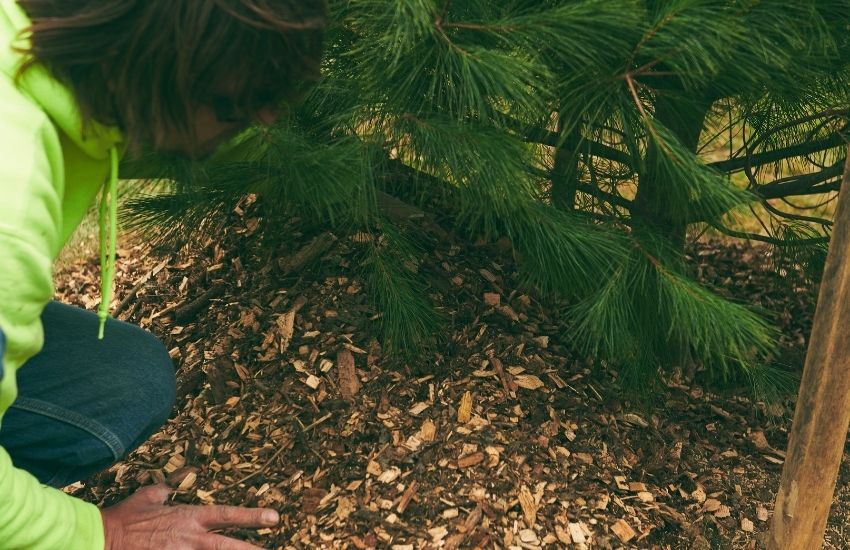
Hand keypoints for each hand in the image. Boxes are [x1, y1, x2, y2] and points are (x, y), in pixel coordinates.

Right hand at [100, 484, 278, 549]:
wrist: (101, 538)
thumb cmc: (124, 517)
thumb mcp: (148, 497)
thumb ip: (165, 492)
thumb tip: (172, 488)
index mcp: (190, 518)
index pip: (228, 516)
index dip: (253, 517)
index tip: (275, 519)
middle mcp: (191, 538)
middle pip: (230, 547)